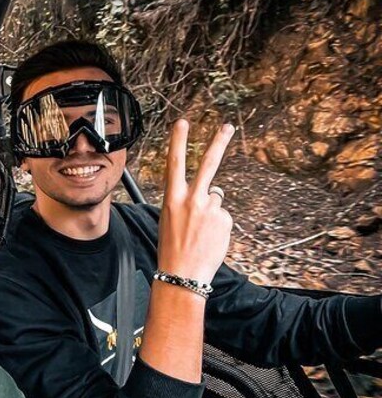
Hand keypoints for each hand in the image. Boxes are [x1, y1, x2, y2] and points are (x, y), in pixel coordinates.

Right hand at [156, 119, 234, 284]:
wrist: (182, 275)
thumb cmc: (172, 249)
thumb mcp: (170, 220)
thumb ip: (187, 202)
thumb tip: (213, 195)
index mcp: (172, 198)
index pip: (174, 162)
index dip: (178, 140)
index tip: (182, 122)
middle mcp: (192, 200)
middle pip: (208, 164)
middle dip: (218, 143)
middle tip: (227, 127)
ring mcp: (211, 209)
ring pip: (216, 199)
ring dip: (211, 213)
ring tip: (201, 233)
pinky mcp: (225, 220)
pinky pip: (223, 217)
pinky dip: (218, 227)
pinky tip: (209, 239)